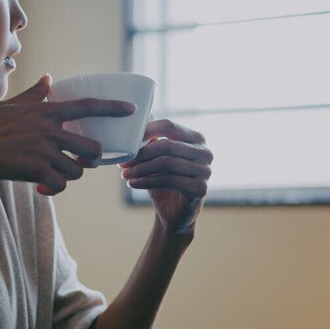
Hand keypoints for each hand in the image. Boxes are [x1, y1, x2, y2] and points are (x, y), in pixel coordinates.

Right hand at [0, 75, 134, 194]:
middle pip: (92, 148)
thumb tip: (48, 78)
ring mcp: (45, 152)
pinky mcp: (38, 171)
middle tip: (84, 161)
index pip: (87, 106)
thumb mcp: (11, 105)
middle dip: (93, 159)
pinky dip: (53, 189)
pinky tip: (42, 188)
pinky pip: (59, 185)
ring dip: (70, 176)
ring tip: (56, 176)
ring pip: (78, 170)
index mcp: (46, 112)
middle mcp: (50, 130)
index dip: (113, 107)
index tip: (132, 110)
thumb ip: (34, 94)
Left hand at [120, 120, 212, 235]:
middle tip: (123, 163)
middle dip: (140, 154)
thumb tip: (135, 114)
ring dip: (141, 169)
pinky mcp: (200, 188)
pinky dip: (146, 181)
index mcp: (196, 138)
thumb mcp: (155, 157)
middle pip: (166, 145)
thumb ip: (150, 137)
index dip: (145, 131)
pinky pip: (168, 180)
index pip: (168, 125)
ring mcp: (206, 171)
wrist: (172, 214)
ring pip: (166, 163)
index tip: (126, 141)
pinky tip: (132, 184)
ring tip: (125, 175)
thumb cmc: (162, 181)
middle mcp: (206, 152)